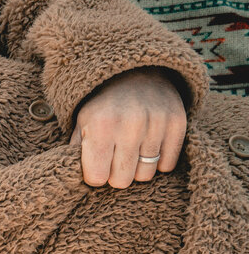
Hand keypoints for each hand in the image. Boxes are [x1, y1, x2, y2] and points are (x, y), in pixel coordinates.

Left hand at [71, 68, 185, 188]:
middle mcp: (130, 125)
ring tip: (131, 151)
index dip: (95, 175)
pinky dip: (157, 161)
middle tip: (114, 158)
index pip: (97, 178)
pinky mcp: (177, 125)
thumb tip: (75, 179)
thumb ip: (76, 153)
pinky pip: (167, 165)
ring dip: (137, 168)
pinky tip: (148, 146)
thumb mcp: (81, 124)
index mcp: (101, 126)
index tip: (97, 164)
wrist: (136, 72)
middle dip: (115, 174)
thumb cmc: (103, 105)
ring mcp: (157, 125)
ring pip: (145, 175)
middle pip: (122, 181)